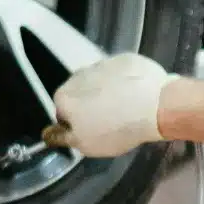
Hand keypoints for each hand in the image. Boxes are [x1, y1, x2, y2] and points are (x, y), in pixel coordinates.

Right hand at [50, 52, 179, 156]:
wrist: (154, 107)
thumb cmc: (116, 130)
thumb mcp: (84, 145)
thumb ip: (62, 137)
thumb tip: (48, 133)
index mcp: (64, 96)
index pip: (63, 111)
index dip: (78, 123)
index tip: (93, 130)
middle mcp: (79, 74)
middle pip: (81, 92)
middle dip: (91, 103)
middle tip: (110, 120)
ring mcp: (104, 63)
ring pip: (101, 80)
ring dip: (109, 90)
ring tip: (128, 107)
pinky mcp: (126, 58)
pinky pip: (122, 71)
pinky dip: (127, 80)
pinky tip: (138, 93)